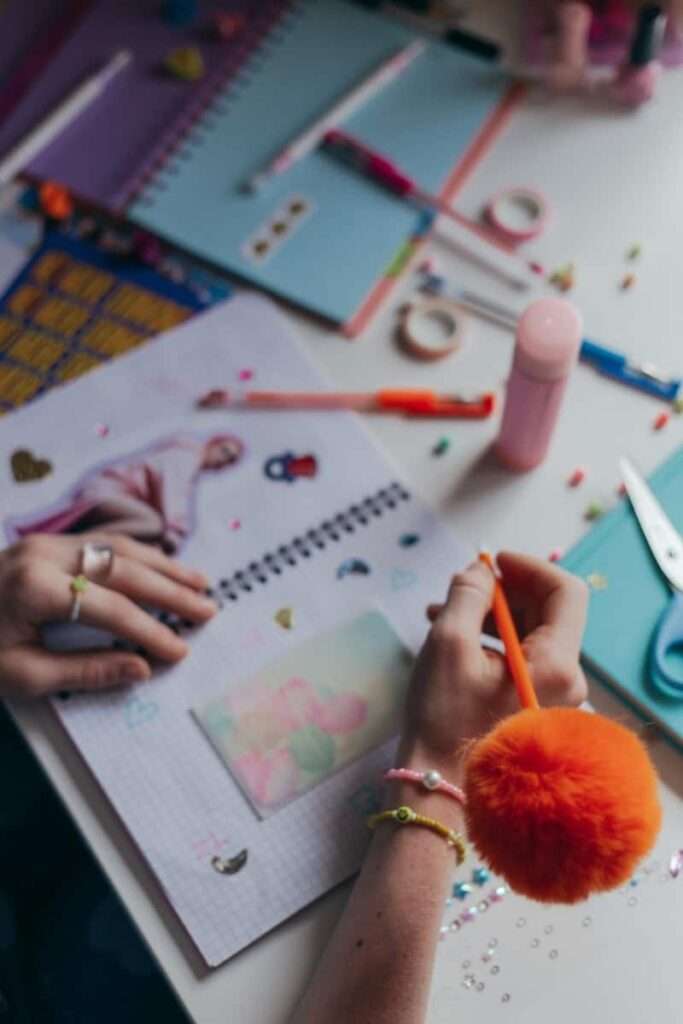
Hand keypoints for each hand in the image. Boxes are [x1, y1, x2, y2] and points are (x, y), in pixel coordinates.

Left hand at [0, 534, 216, 698]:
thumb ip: (83, 671)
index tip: (179, 650)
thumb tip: (140, 669)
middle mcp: (45, 555)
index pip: (111, 610)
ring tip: (199, 582)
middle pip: (125, 569)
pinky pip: (103, 542)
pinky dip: (138, 554)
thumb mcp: (19, 675)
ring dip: (163, 566)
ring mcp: (45, 542)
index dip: (150, 631)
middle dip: (171, 590)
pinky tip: (160, 566)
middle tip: (207, 608)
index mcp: (36, 589)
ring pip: (119, 547)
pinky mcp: (44, 541)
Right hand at [398, 552, 588, 772]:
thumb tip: (479, 571)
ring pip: (531, 633)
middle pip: (547, 611)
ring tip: (444, 611)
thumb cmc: (444, 718)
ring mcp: (553, 696)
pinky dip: (492, 639)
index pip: (565, 592)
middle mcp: (567, 680)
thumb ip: (467, 595)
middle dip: (504, 591)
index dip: (528, 567)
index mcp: (557, 663)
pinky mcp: (534, 706)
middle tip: (462, 585)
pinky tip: (453, 637)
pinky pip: (522, 658)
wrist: (438, 786)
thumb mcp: (448, 644)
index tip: (491, 562)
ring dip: (492, 614)